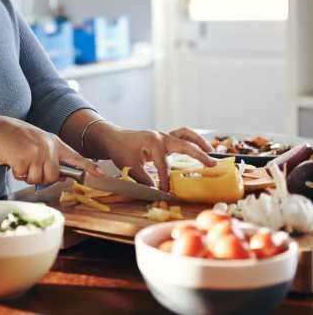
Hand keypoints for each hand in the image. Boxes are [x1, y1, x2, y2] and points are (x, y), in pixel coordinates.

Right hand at [0, 117, 103, 185]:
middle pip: (53, 176)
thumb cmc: (17, 138)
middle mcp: (48, 147)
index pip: (75, 156)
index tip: (100, 173)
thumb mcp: (39, 142)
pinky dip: (16, 172)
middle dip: (40, 176)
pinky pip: (23, 176)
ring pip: (38, 179)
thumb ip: (51, 156)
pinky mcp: (25, 158)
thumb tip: (62, 176)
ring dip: (27, 175)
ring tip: (20, 160)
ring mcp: (37, 152)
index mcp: (54, 142)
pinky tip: (13, 160)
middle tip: (29, 165)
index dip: (88, 166)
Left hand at [86, 124, 214, 190]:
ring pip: (185, 134)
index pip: (164, 165)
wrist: (113, 137)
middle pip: (184, 144)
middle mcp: (160, 136)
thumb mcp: (129, 166)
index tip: (167, 192)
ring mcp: (163, 135)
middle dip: (199, 154)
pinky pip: (181, 135)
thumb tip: (157, 191)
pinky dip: (191, 140)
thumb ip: (144, 179)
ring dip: (198, 141)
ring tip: (211, 151)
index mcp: (152, 142)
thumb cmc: (120, 150)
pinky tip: (200, 148)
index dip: (166, 180)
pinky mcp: (163, 137)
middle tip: (212, 164)